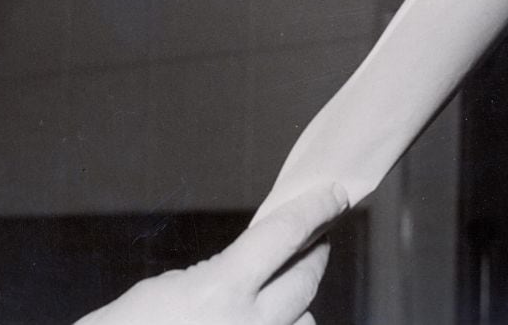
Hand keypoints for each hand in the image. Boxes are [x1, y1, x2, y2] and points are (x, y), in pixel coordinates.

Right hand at [73, 184, 348, 324]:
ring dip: (298, 301)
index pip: (282, 237)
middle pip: (304, 279)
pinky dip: (283, 324)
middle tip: (321, 233)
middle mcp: (250, 324)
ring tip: (285, 285)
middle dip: (315, 252)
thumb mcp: (174, 286)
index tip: (333, 195)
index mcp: (221, 290)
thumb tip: (251, 275)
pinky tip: (264, 316)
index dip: (312, 211)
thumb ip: (221, 277)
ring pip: (305, 320)